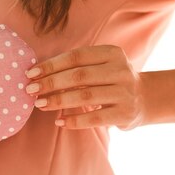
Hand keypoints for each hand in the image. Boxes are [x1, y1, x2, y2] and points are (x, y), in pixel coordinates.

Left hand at [24, 45, 144, 130]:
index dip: (51, 65)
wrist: (144, 99)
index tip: (31, 74)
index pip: (76, 56)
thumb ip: (76, 67)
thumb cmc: (110, 80)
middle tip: (30, 90)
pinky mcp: (125, 113)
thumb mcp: (100, 66)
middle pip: (79, 76)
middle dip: (51, 83)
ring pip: (85, 96)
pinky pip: (94, 118)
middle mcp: (121, 70)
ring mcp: (125, 92)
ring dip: (58, 101)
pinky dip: (74, 120)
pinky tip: (58, 121)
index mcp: (112, 53)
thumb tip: (37, 75)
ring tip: (40, 104)